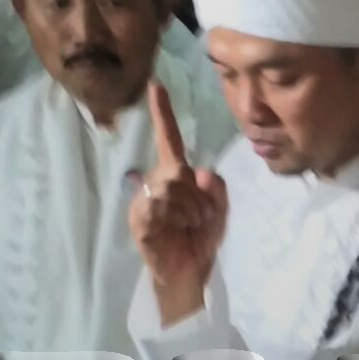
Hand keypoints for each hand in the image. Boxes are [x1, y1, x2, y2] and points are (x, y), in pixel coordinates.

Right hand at [129, 81, 226, 325]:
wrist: (190, 273)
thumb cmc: (201, 240)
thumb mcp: (219, 209)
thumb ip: (216, 186)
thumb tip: (198, 173)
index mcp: (175, 176)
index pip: (169, 140)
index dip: (163, 114)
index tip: (158, 86)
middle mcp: (156, 183)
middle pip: (179, 168)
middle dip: (199, 196)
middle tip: (201, 218)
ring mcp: (144, 200)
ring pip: (172, 185)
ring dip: (192, 209)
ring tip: (189, 227)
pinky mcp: (139, 219)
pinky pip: (159, 203)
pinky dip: (177, 217)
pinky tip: (175, 231)